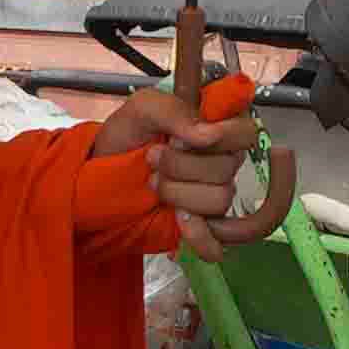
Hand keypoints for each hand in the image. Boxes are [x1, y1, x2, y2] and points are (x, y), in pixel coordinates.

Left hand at [88, 72, 270, 244]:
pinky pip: (217, 238)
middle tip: (152, 157)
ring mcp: (214, 192)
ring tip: (153, 182)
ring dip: (177, 191)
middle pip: (228, 167)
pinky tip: (178, 221)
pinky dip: (199, 235)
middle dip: (182, 164)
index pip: (246, 131)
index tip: (184, 138)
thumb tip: (207, 134)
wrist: (101, 172)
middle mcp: (223, 158)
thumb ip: (174, 110)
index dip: (223, 136)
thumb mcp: (142, 109)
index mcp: (217, 125)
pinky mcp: (203, 223)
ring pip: (219, 198)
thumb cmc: (127, 136)